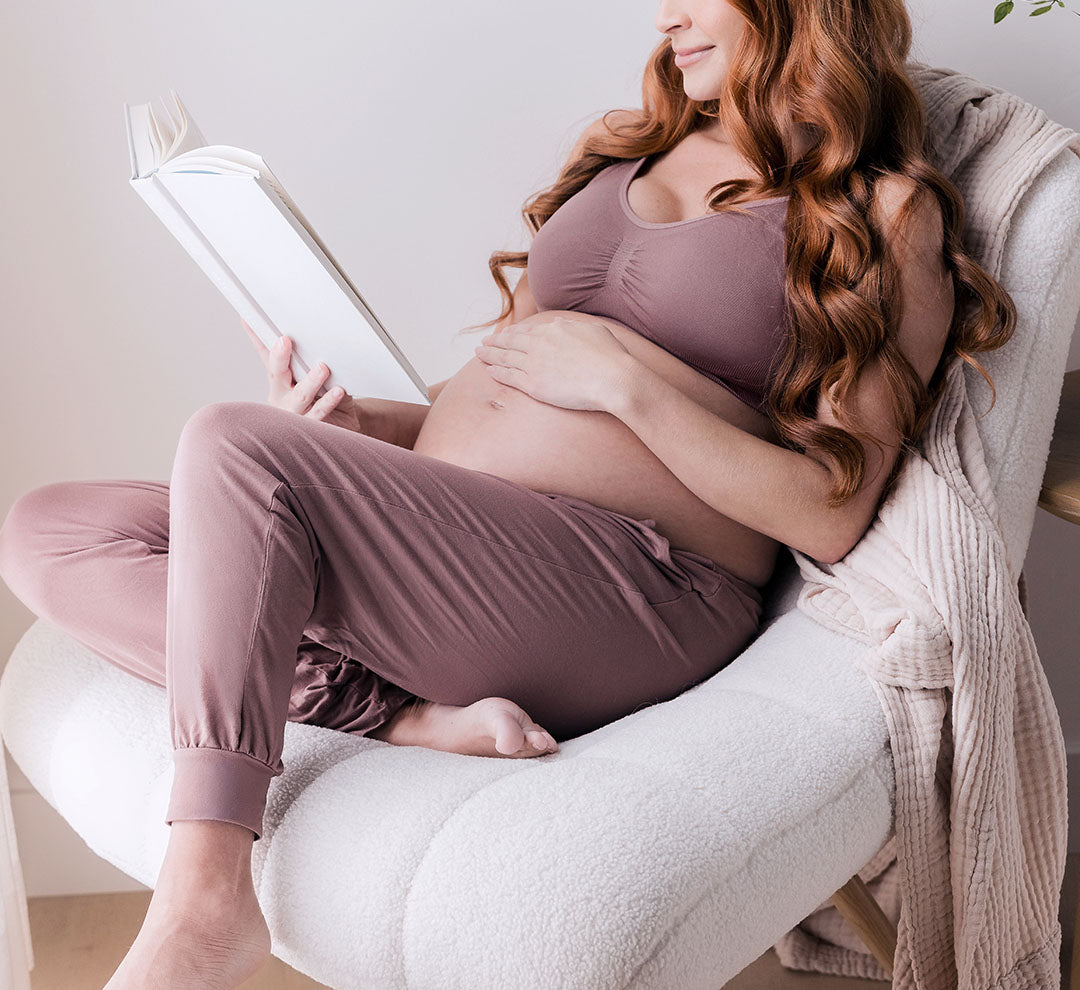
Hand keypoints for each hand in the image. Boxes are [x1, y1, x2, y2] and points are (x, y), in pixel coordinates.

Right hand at [240, 319, 368, 431]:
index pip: (265, 353)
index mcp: (279, 379)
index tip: (248, 318)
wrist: (342, 425)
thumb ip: (314, 356)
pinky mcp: (311, 427)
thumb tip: (319, 330)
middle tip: (284, 340)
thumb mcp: (318, 374)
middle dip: (279, 357)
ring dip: (310, 381)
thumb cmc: (325, 396)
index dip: (255, 336)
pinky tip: (338, 391)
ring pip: (299, 397)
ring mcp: (294, 413)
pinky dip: (328, 402)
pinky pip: (319, 414)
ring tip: (322, 368)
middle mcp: (282, 395)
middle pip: (277, 374)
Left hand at [472, 314, 634, 412]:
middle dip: (495, 342)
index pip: (527, 331)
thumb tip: (561, 325)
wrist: (612, 377)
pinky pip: (509, 377)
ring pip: (505, 358)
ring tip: (479, 354)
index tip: (505, 335)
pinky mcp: (533, 384)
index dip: (513, 333)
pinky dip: (496, 373)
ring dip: (490, 356)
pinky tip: (488, 371)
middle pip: (511, 342)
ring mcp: (534, 363)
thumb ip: (573, 327)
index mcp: (554, 330)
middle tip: (483, 343)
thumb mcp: (593, 331)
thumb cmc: (610, 357)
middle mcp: (540, 344)